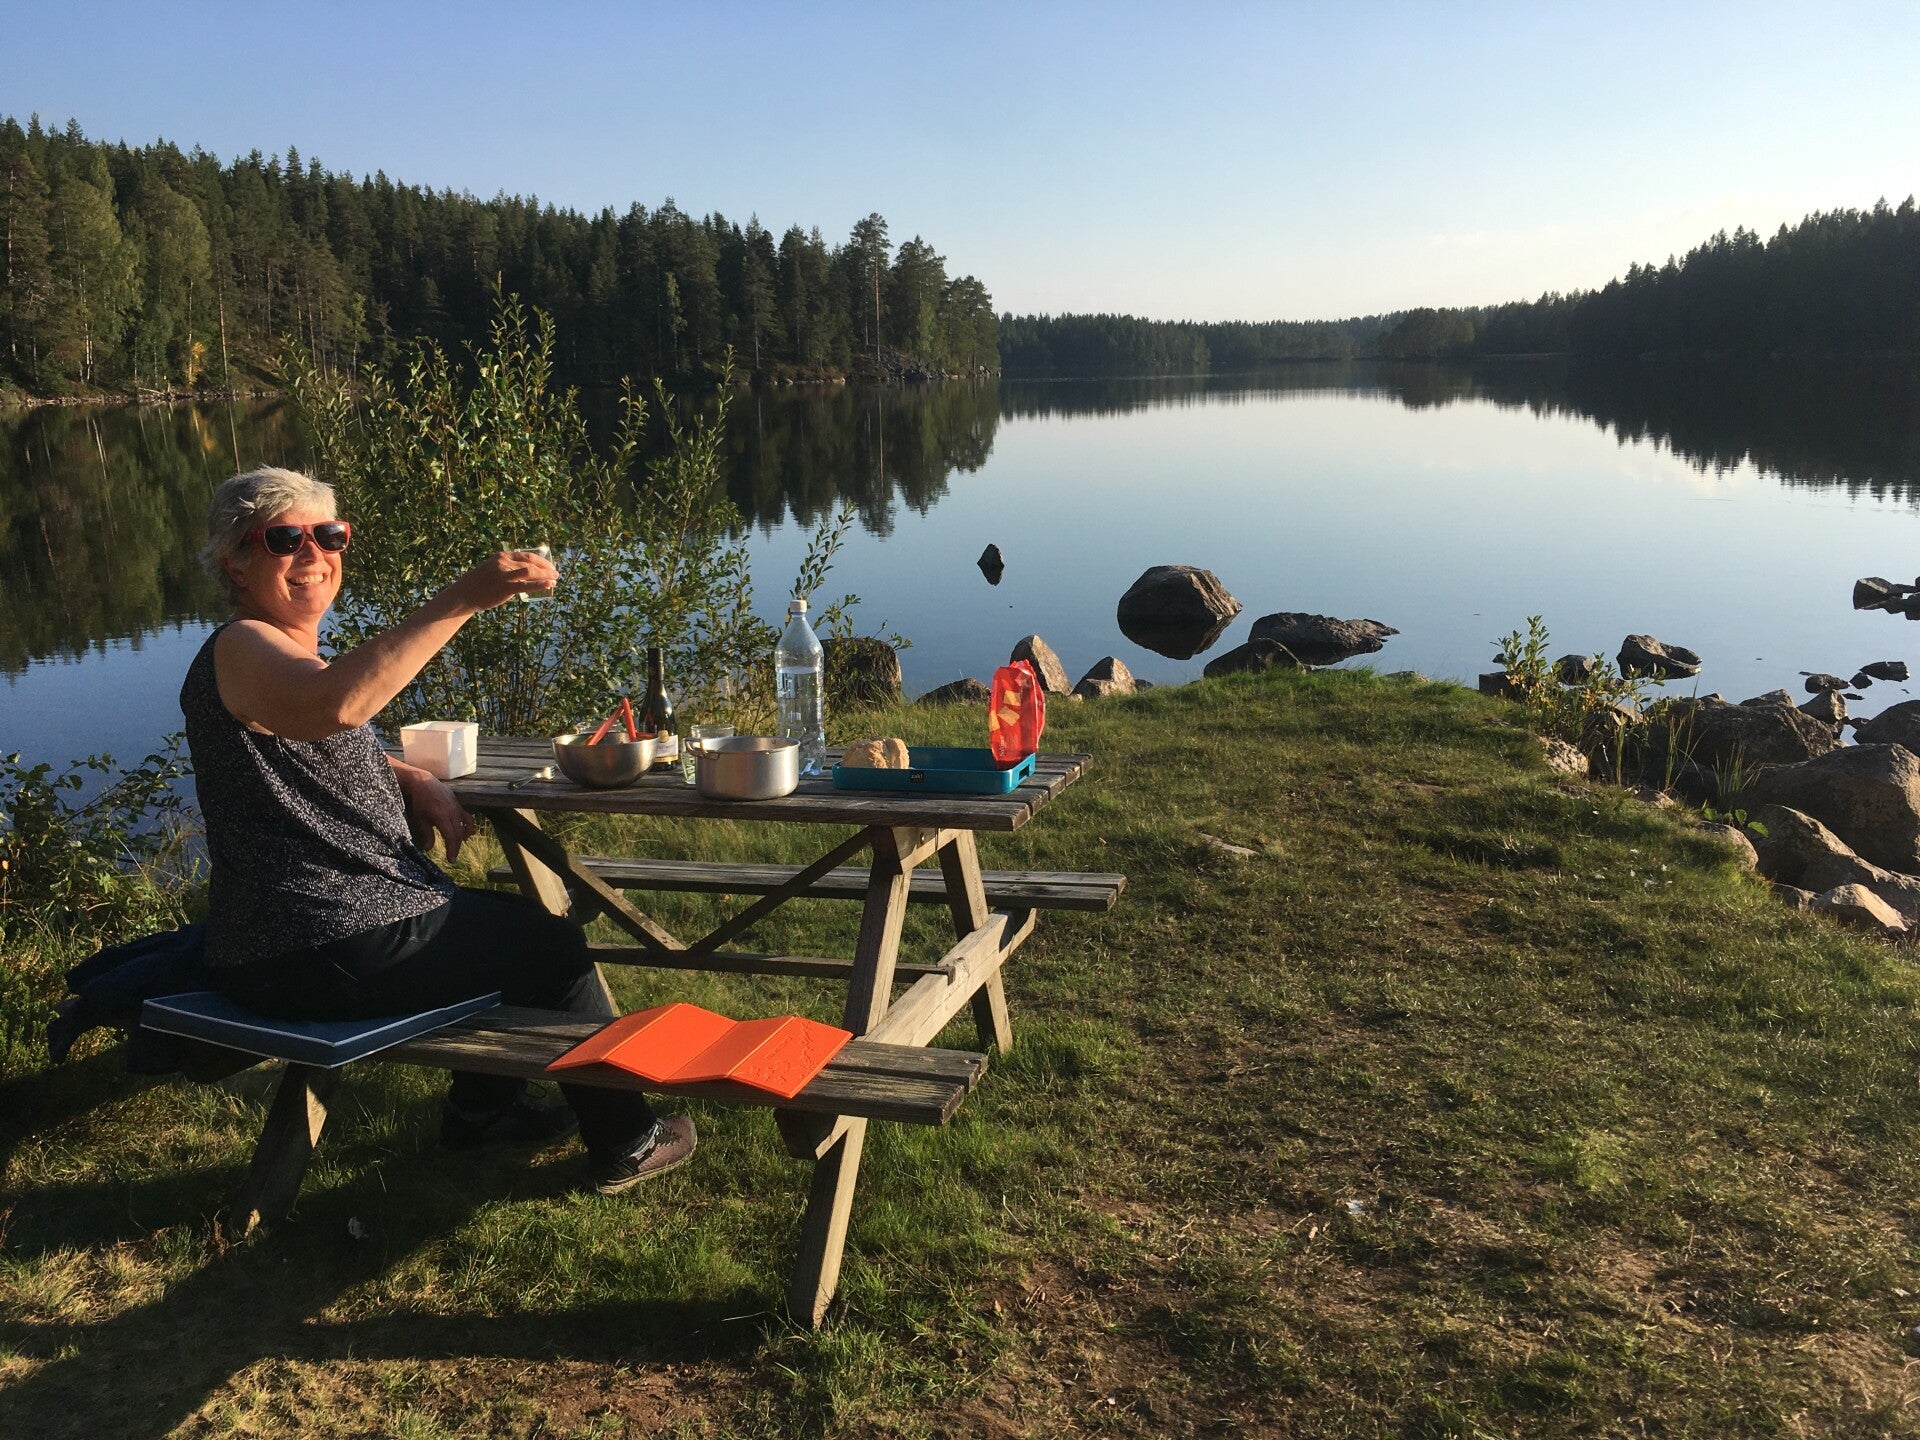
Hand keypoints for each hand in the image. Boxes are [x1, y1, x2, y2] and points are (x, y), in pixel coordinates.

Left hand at [395, 766, 477, 862]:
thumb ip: (427, 834)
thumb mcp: (420, 818)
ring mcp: (457, 808)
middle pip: (458, 834)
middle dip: (456, 847)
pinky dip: (469, 827)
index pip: (451, 837)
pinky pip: (468, 818)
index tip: (451, 859)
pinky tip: (466, 834)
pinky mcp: (459, 805)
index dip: (452, 849)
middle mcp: (452, 812)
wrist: (424, 783)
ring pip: (464, 827)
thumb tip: (428, 849)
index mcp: (442, 817)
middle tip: (453, 857)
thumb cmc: (420, 801)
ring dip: (462, 838)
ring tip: (458, 845)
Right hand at [444, 549, 558, 611]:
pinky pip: (526, 585)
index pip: (527, 556)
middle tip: (556, 573)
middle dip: (546, 568)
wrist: (465, 594)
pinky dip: (540, 584)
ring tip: (555, 579)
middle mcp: (504, 563)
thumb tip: (525, 572)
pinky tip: (549, 585)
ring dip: (546, 575)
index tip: (550, 565)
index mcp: (502, 556)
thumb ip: (508, 568)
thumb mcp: (493, 568)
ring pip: (530, 572)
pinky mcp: (504, 588)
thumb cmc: (480, 583)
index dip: (542, 560)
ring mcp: (504, 575)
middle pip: (531, 563)